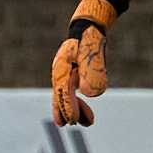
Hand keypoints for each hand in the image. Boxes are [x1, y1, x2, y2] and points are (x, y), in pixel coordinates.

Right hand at [52, 0, 120, 126]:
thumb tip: (89, 94)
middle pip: (60, 97)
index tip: (74, 121)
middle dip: (68, 112)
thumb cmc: (90, 39)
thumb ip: (92, 72)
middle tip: (77, 125)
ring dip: (75, 110)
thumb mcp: (93, 54)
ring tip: (88, 123)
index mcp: (62, 67)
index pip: (62, 92)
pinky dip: (76, 104)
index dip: (67, 107)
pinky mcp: (71, 76)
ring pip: (65, 97)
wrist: (88, 27)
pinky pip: (70, 94)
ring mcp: (64, 75)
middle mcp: (60, 73)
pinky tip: (83, 114)